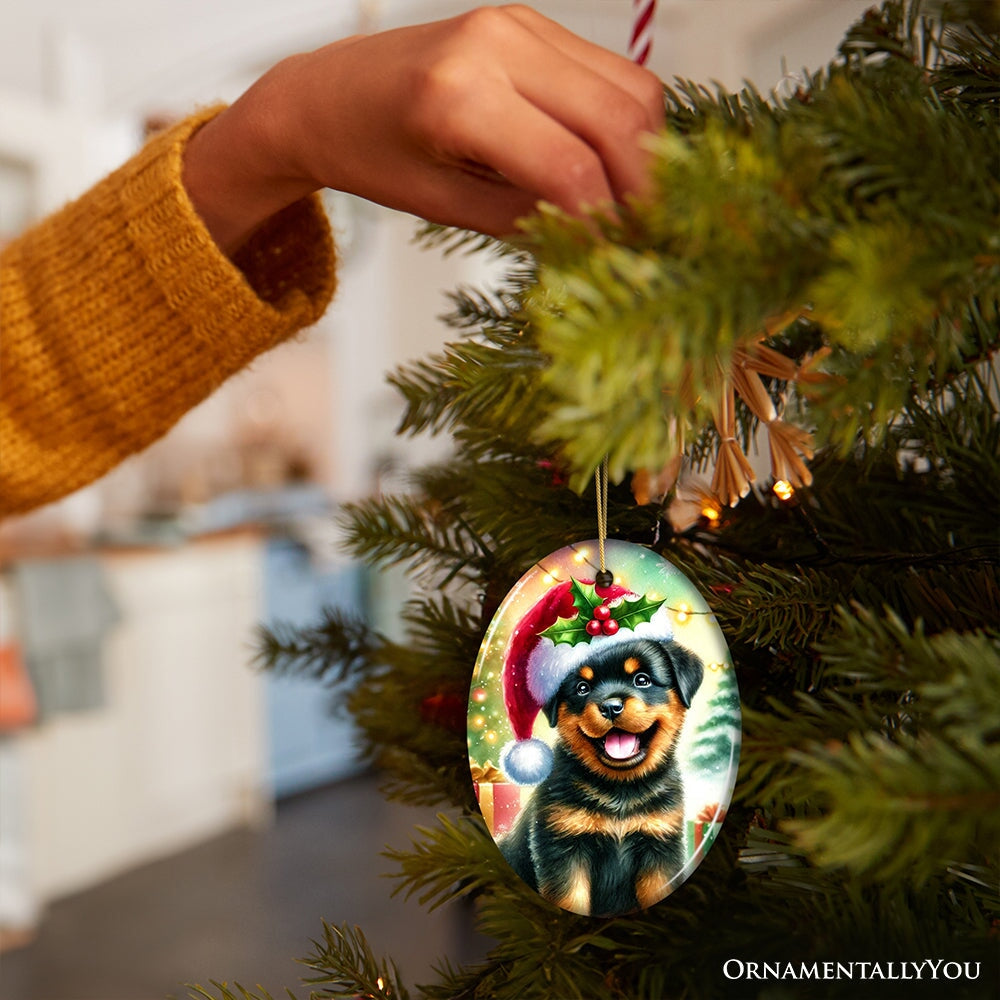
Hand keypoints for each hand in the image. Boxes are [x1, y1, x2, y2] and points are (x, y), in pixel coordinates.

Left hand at [182, 5, 663, 251]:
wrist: (328, 93)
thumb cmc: (372, 154)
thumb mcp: (444, 206)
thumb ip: (526, 219)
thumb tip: (602, 235)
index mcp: (459, 97)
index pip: (570, 167)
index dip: (607, 220)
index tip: (621, 254)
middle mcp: (496, 44)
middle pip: (618, 118)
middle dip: (644, 186)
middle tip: (647, 233)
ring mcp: (519, 22)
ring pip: (629, 88)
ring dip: (644, 151)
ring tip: (629, 201)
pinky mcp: (531, 21)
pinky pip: (609, 71)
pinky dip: (623, 121)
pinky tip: (609, 161)